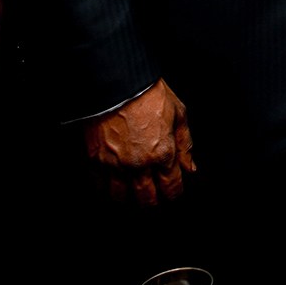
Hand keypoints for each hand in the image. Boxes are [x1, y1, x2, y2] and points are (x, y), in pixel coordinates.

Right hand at [83, 78, 195, 206]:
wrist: (118, 83)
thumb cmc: (150, 94)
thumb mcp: (179, 115)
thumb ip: (185, 145)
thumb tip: (190, 168)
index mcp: (163, 154)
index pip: (171, 189)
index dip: (174, 194)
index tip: (173, 192)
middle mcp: (139, 165)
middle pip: (146, 199)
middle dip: (152, 201)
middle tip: (154, 197)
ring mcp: (114, 164)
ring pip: (120, 197)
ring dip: (128, 198)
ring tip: (132, 193)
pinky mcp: (94, 159)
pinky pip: (98, 185)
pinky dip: (105, 189)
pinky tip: (111, 185)